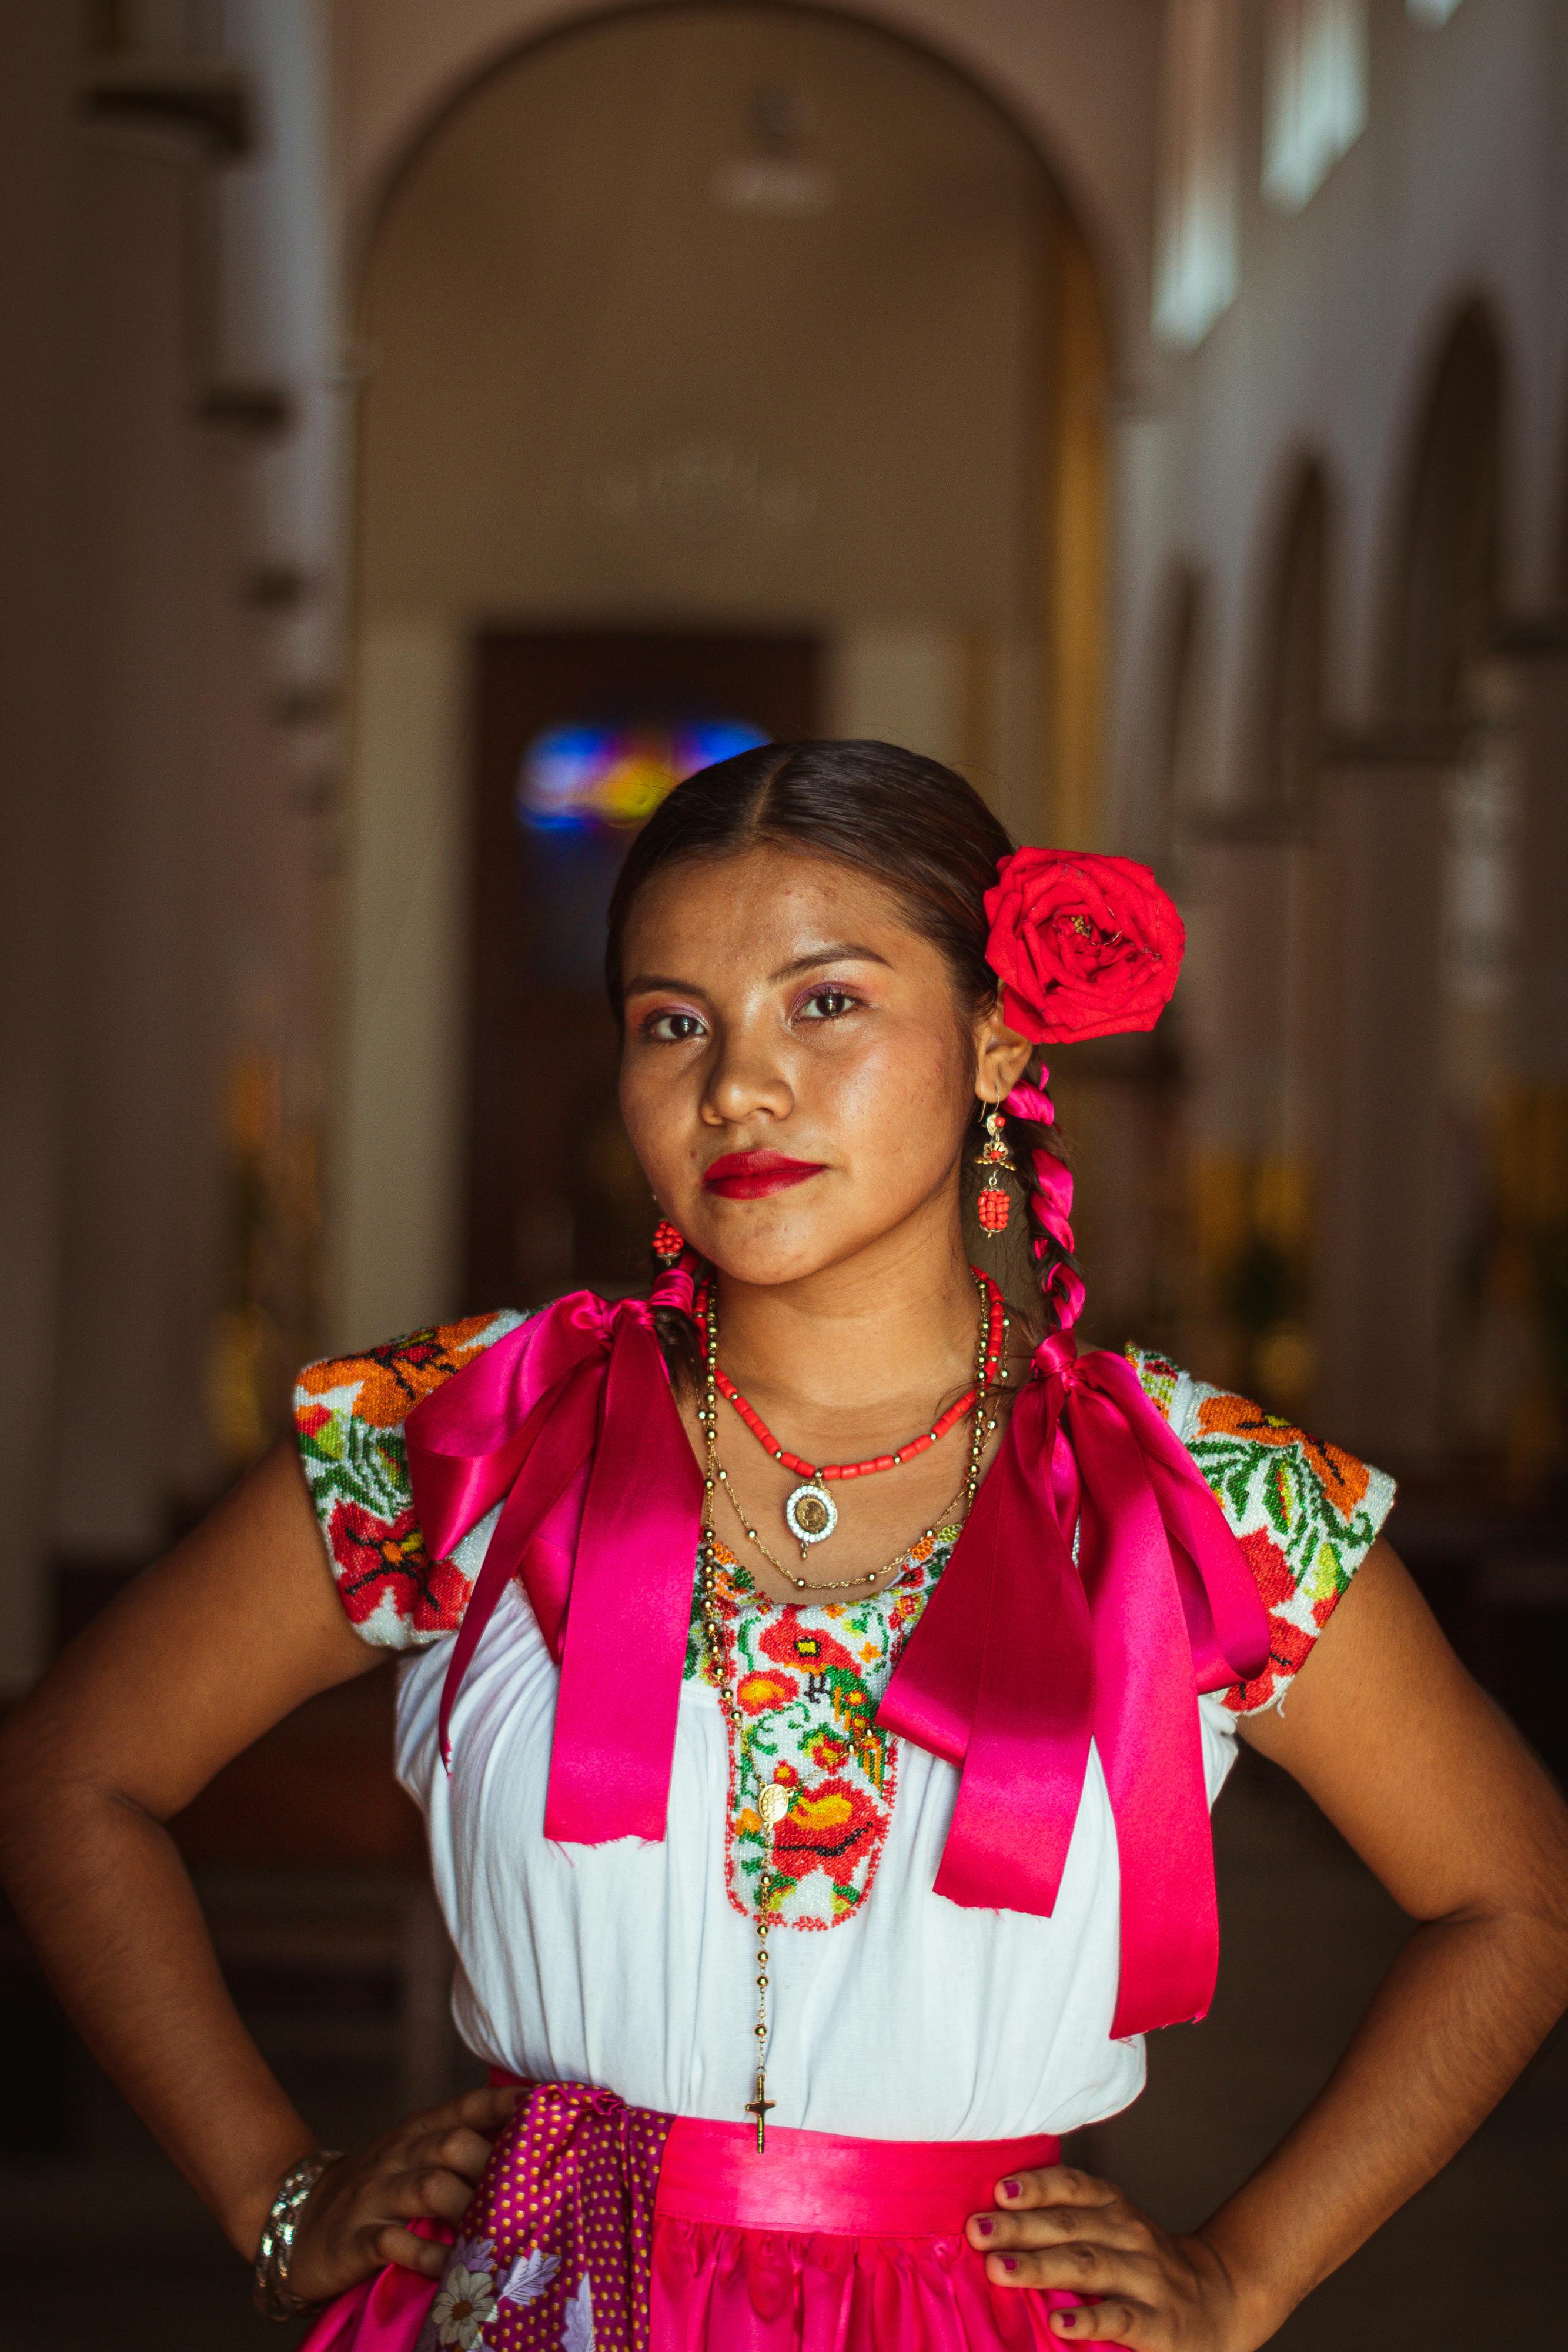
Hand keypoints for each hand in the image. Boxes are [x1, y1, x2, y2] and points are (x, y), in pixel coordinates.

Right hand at [283, 2085, 520, 2302]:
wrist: (299, 2220)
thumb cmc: (377, 2191)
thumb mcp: (413, 2158)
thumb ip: (459, 2150)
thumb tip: (528, 2151)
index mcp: (417, 2132)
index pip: (465, 2106)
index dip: (503, 2104)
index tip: (543, 2105)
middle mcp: (399, 2156)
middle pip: (454, 2144)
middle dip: (493, 2166)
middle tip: (525, 2195)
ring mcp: (376, 2196)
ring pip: (429, 2187)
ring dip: (467, 2209)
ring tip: (495, 2233)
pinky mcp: (357, 2239)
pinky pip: (395, 2242)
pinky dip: (428, 2255)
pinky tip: (453, 2267)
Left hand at [966, 2163, 1257, 2349]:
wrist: (1220, 2299)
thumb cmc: (1144, 2264)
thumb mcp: (1112, 2229)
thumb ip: (1066, 2221)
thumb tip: (994, 2217)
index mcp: (1112, 2207)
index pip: (1072, 2187)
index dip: (1036, 2186)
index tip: (999, 2189)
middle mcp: (1127, 2233)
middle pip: (1068, 2225)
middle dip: (1020, 2227)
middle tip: (977, 2230)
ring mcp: (1145, 2276)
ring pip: (1088, 2266)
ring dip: (1041, 2266)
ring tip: (1000, 2269)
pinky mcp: (1159, 2322)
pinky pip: (1120, 2317)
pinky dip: (1089, 2318)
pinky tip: (1058, 2323)